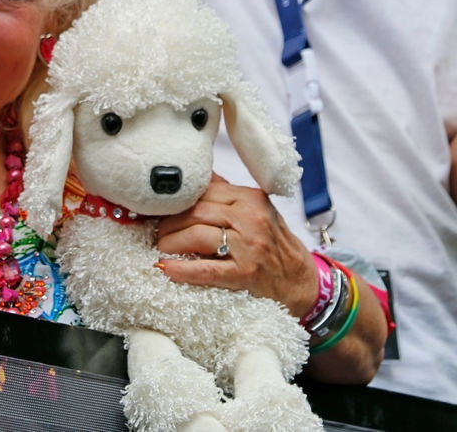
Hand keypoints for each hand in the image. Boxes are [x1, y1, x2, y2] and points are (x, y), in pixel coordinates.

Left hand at [155, 174, 317, 317]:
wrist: (300, 281)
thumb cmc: (273, 244)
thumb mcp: (256, 210)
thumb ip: (226, 193)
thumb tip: (194, 176)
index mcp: (250, 198)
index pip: (203, 191)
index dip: (177, 201)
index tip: (160, 209)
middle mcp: (250, 218)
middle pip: (196, 212)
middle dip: (169, 222)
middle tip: (156, 231)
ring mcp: (248, 246)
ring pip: (197, 235)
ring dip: (170, 242)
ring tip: (161, 248)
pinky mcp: (245, 274)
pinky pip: (206, 269)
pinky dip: (181, 269)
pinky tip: (165, 268)